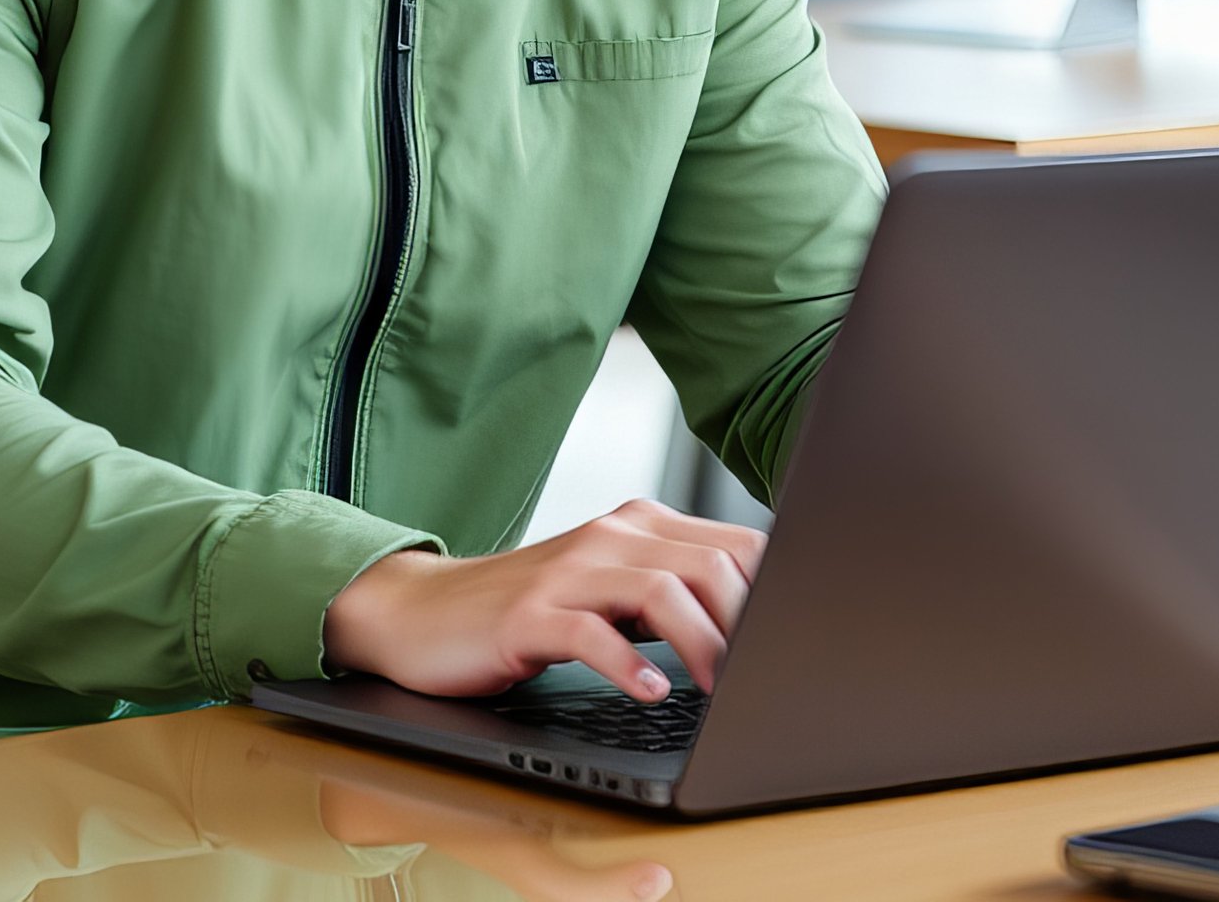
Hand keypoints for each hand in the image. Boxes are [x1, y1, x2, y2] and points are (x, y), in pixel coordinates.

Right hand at [323, 498, 764, 703]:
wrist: (428, 611)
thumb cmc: (533, 608)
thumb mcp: (612, 591)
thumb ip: (675, 592)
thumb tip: (758, 625)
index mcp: (639, 526)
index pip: (734, 545)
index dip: (773, 596)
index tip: (790, 647)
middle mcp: (610, 536)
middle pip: (708, 564)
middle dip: (748, 625)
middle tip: (758, 680)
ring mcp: (568, 572)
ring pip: (659, 590)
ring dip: (702, 645)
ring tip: (716, 692)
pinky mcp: (527, 615)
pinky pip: (588, 632)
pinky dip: (626, 663)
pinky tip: (647, 691)